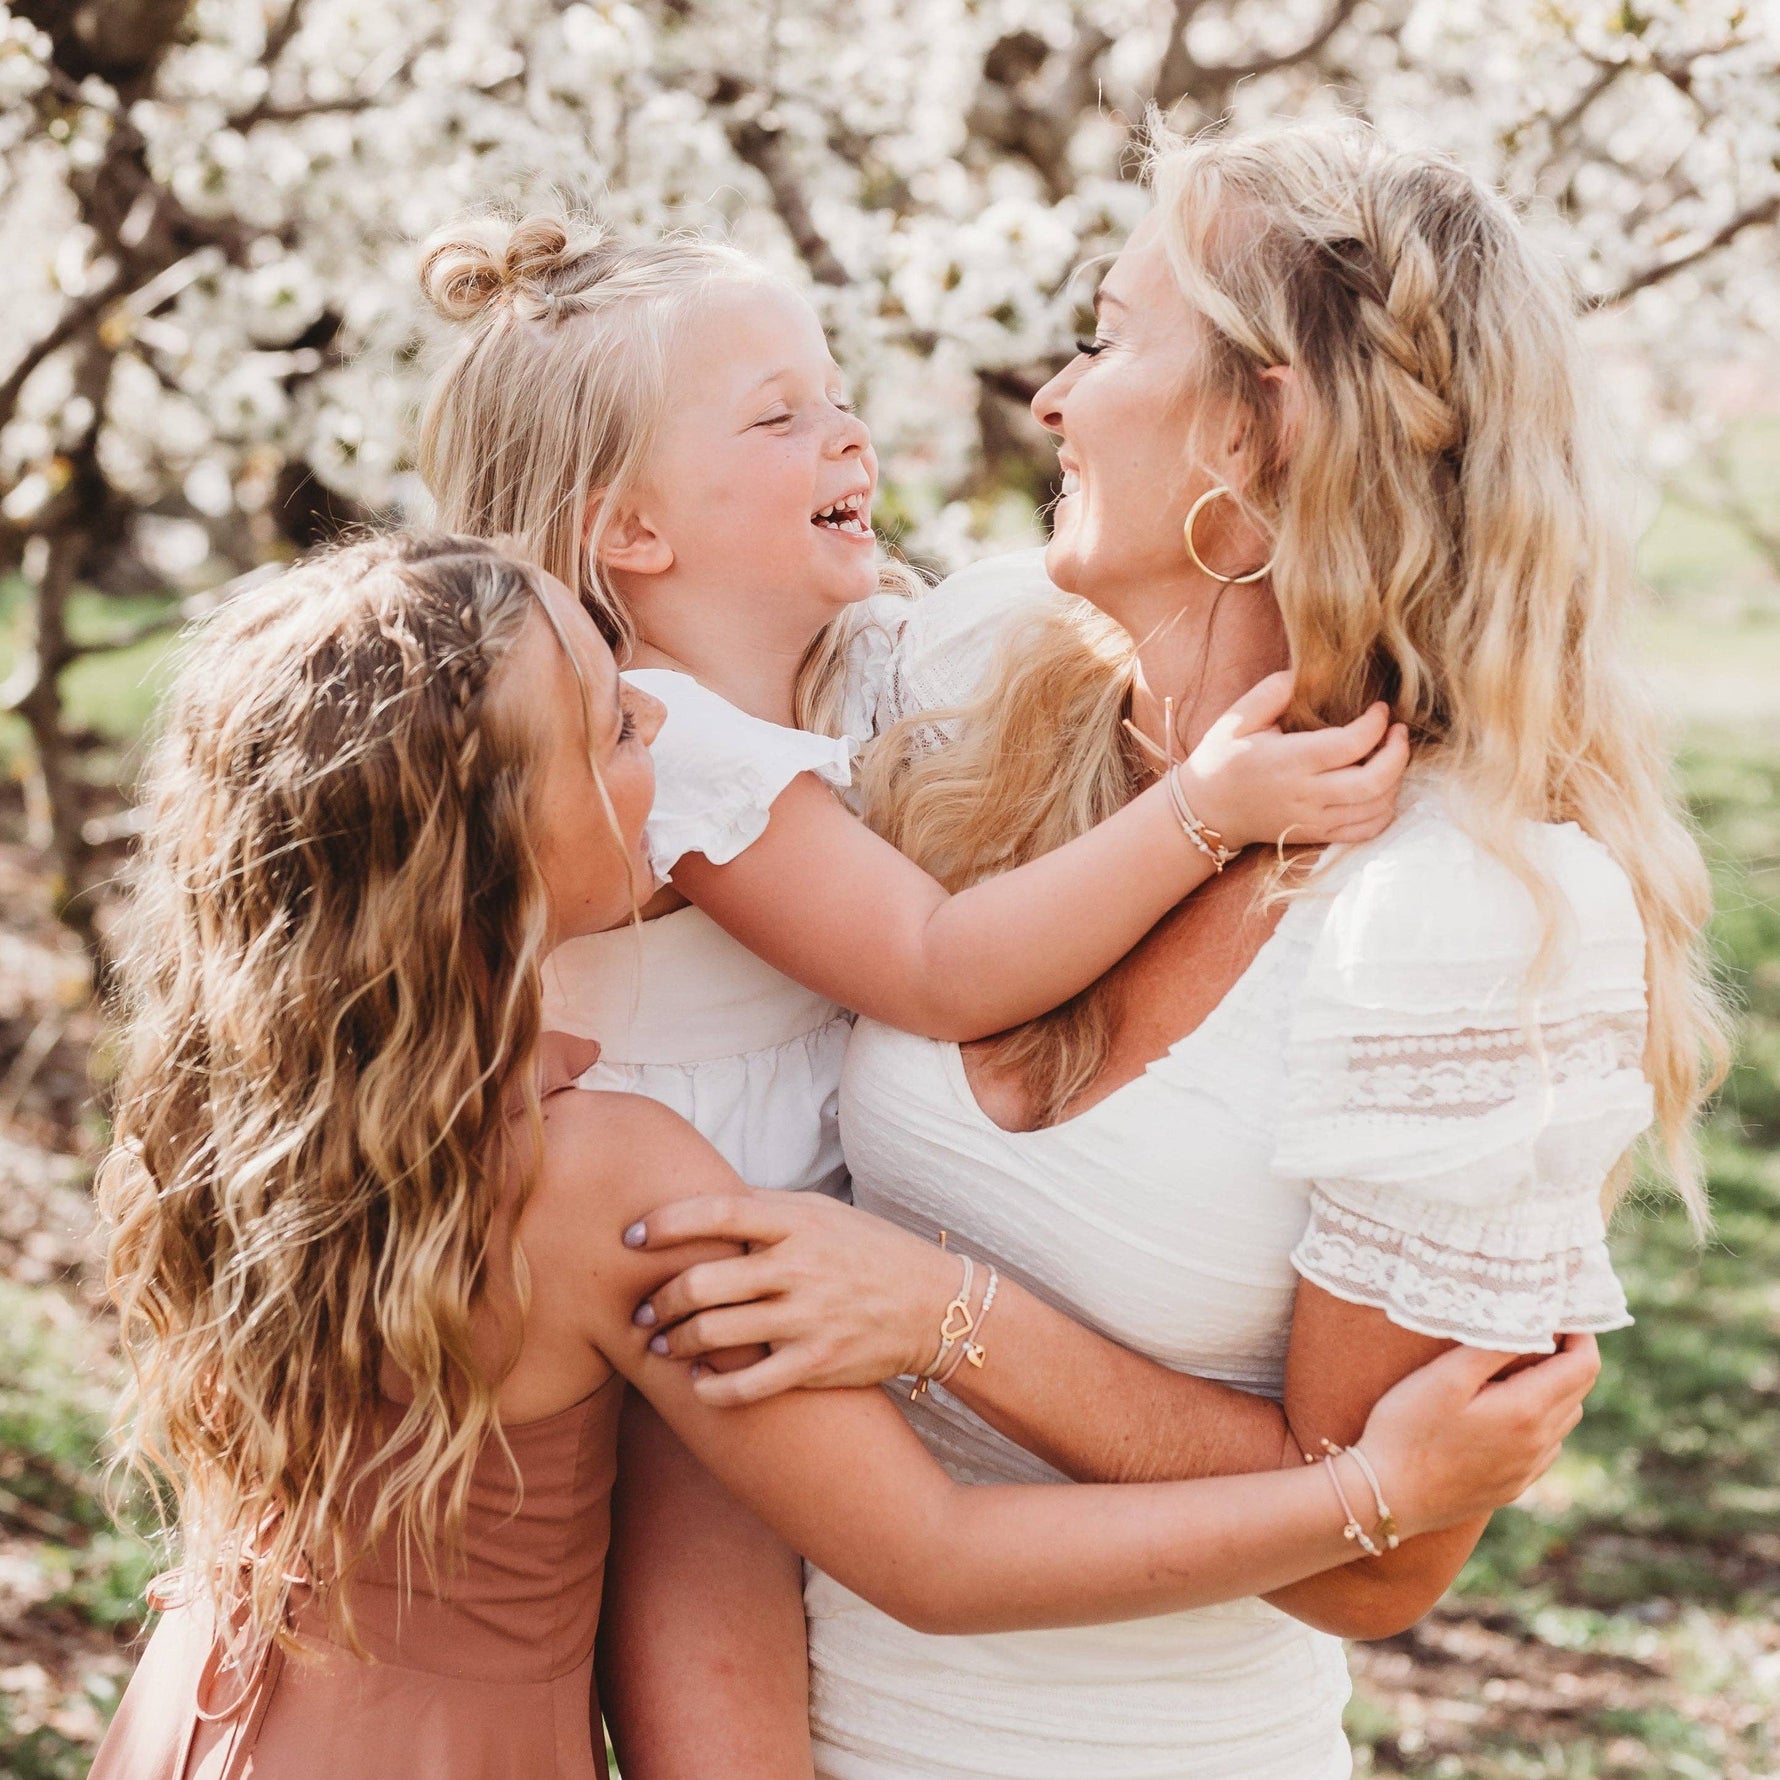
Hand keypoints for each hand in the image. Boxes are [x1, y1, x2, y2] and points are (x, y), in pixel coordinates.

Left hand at [622, 1192, 961, 1405]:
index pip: (719, 1213)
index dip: (667, 1222)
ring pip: (717, 1334)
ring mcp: (809, 1318)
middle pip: (705, 1281)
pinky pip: (749, 1385)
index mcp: (799, 1223)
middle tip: (645, 1308)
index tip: (632, 1235)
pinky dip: (712, 1387)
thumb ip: (766, 1208)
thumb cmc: (869, 1251)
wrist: (932, 1305)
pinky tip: (698, 1381)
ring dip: (676, 1341)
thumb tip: (704, 1197)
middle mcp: (801, 1268)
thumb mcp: (824, 1213)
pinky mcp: (817, 1364)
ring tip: (662, 1343)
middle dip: (662, 1298)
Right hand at [1177, 671, 1409, 849]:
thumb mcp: (1238, 717)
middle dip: (1398, 753)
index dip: (1376, 724)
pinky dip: (1385, 810)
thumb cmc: (1223, 759)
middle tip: (1397, 731)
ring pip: (1376, 808)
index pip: (1350, 744)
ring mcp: (1313, 820)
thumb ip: (1274, 691)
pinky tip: (1382, 788)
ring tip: (1391, 755)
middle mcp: (1305, 795)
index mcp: (1288, 761)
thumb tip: (1310, 670)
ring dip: (1395, 779)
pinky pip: (1366, 831)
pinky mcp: (1317, 836)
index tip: (1379, 708)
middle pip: (1373, 782)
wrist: (1207, 811)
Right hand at [1356, 1333, 1599, 1539]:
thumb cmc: (1409, 1428)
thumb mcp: (1446, 1376)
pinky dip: (1540, 1419)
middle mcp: (1539, 1443)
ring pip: (1565, 1419)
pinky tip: (1505, 1410)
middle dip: (1567, 1355)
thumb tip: (1534, 1324)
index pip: (1584, 1365)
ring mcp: (1528, 1469)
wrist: (1387, 1497)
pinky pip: (1546, 1446)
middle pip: (1579, 1390)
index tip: (1556, 1312)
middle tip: (1536, 1328)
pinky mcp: (1513, 1486)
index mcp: (1528, 1411)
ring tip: (1518, 1365)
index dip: (1579, 1334)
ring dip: (1555, 1387)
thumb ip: (1494, 1346)